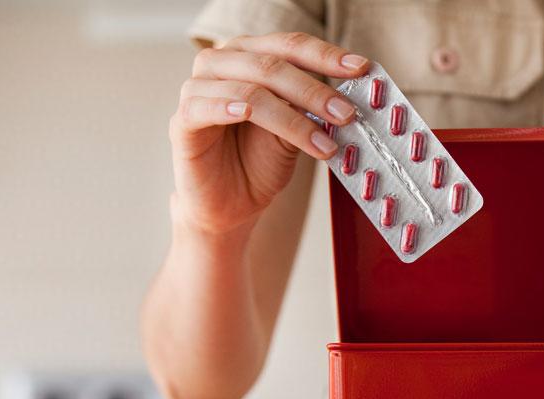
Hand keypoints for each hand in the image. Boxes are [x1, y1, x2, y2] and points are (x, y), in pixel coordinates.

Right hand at [168, 32, 369, 234]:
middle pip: (272, 64)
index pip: (290, 45)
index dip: (326, 55)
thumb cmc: (258, 165)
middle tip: (346, 113)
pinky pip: (206, 106)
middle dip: (315, 90)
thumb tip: (347, 99)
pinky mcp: (182, 120)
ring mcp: (198, 89)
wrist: (231, 207)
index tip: (361, 69)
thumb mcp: (296, 134)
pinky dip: (231, 108)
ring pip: (250, 90)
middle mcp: (222, 64)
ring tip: (324, 143)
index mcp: (251, 58)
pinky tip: (250, 118)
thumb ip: (312, 111)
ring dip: (292, 117)